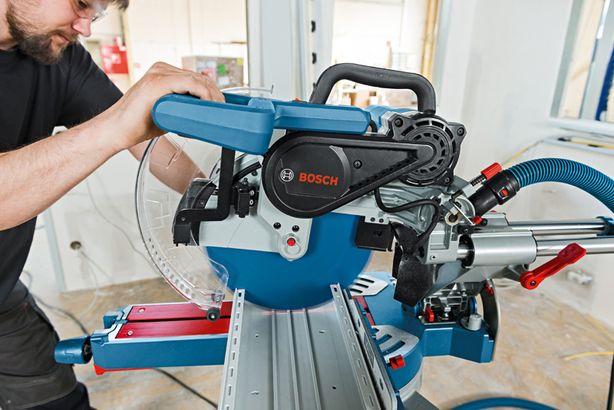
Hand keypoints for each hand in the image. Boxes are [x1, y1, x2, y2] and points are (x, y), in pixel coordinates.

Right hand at [99, 62, 224, 151]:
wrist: (117, 130)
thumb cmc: (138, 124)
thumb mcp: (168, 112)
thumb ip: (183, 107)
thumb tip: (203, 114)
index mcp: (164, 73)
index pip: (197, 77)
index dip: (213, 91)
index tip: (220, 106)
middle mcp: (162, 69)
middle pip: (200, 77)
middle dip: (215, 94)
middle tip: (221, 111)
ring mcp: (159, 74)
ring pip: (197, 79)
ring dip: (211, 96)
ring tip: (215, 112)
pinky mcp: (157, 82)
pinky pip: (189, 83)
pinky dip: (202, 94)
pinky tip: (206, 106)